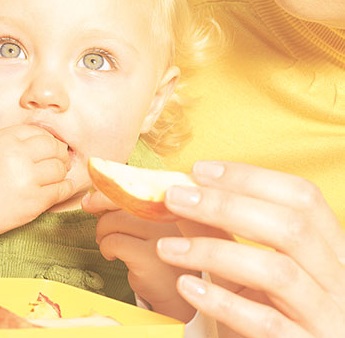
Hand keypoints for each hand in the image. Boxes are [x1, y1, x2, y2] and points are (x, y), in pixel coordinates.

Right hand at [0, 124, 74, 237]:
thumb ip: (15, 140)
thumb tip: (47, 140)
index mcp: (6, 139)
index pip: (40, 133)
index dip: (48, 140)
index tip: (48, 148)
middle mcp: (18, 156)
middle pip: (54, 149)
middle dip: (59, 154)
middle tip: (58, 160)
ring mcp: (28, 180)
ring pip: (60, 169)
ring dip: (61, 171)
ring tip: (55, 175)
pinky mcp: (34, 202)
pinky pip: (61, 190)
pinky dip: (65, 187)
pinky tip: (60, 186)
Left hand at [81, 191, 197, 321]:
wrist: (175, 294)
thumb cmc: (157, 257)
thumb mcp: (146, 229)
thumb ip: (128, 210)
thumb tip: (93, 195)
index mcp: (167, 207)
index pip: (132, 190)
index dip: (107, 194)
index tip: (90, 201)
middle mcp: (167, 217)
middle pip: (120, 205)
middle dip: (103, 219)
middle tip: (101, 234)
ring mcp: (161, 236)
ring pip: (115, 222)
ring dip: (102, 234)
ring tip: (107, 246)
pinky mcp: (150, 256)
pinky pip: (114, 242)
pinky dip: (106, 248)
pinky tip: (111, 256)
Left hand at [157, 161, 344, 337]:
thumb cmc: (269, 313)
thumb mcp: (246, 270)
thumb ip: (220, 234)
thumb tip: (180, 194)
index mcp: (329, 250)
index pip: (302, 198)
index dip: (250, 178)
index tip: (200, 170)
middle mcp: (337, 280)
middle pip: (290, 227)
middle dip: (225, 206)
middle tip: (174, 197)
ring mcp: (326, 318)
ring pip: (277, 272)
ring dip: (213, 252)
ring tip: (165, 247)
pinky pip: (266, 323)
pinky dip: (223, 302)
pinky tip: (187, 286)